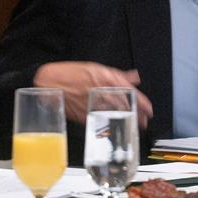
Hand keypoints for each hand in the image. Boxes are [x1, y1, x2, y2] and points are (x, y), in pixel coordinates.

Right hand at [33, 61, 153, 127]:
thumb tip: (133, 77)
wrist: (48, 81)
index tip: (149, 109)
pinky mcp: (82, 113)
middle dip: (136, 115)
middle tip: (144, 121)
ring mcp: (91, 102)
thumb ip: (116, 74)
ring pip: (113, 114)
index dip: (140, 101)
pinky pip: (98, 121)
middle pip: (123, 105)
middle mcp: (99, 90)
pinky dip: (108, 125)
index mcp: (103, 77)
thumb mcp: (94, 68)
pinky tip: (115, 129)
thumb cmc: (70, 73)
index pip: (128, 91)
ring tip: (134, 127)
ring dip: (126, 121)